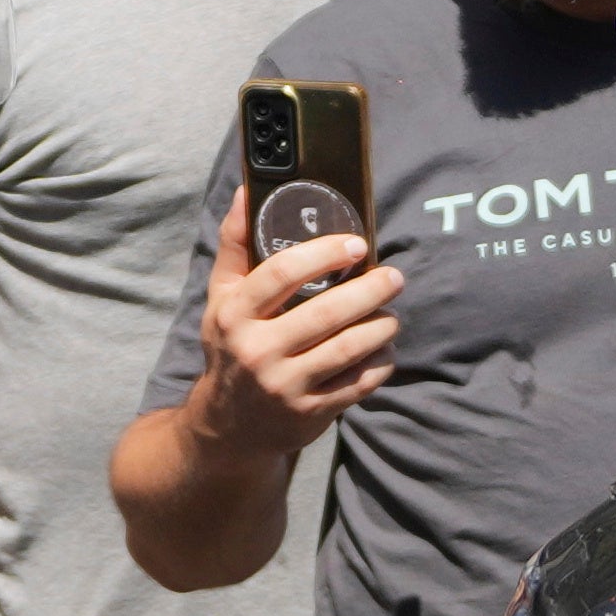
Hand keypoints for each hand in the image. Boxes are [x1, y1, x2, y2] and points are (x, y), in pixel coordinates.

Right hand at [205, 217, 402, 446]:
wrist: (229, 426)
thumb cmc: (232, 346)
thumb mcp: (222, 297)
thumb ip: (235, 244)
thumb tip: (248, 189)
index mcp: (234, 314)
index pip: (281, 274)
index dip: (323, 254)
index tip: (356, 245)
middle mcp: (257, 351)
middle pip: (326, 313)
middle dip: (369, 290)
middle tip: (393, 276)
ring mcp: (285, 385)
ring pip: (348, 349)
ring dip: (381, 327)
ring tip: (391, 314)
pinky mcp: (310, 412)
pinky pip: (359, 383)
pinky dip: (380, 363)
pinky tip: (385, 349)